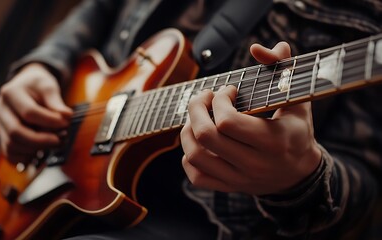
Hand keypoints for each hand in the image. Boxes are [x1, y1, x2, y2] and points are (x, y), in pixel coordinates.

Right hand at [0, 63, 72, 164]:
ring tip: (54, 143)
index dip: (49, 121)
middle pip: (16, 133)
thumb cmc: (38, 85)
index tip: (65, 123)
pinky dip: (26, 157)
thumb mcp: (48, 86)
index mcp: (10, 93)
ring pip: (12, 146)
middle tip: (60, 140)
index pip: (29, 112)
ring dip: (35, 149)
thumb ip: (56, 101)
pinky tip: (41, 152)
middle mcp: (0, 110)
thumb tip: (66, 116)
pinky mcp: (3, 136)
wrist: (27, 86)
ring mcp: (0, 124)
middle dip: (41, 140)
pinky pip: (10, 154)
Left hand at [180, 42, 320, 194]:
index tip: (228, 90)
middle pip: (205, 136)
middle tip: (204, 97)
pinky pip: (196, 176)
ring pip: (195, 156)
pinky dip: (189, 156)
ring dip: (188, 131)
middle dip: (196, 108)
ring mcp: (239, 179)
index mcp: (273, 141)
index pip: (227, 121)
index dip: (220, 100)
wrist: (300, 175)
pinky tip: (199, 142)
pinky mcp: (229, 187)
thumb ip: (282, 68)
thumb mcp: (297, 99)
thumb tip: (257, 48)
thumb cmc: (297, 131)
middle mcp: (254, 164)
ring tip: (197, 118)